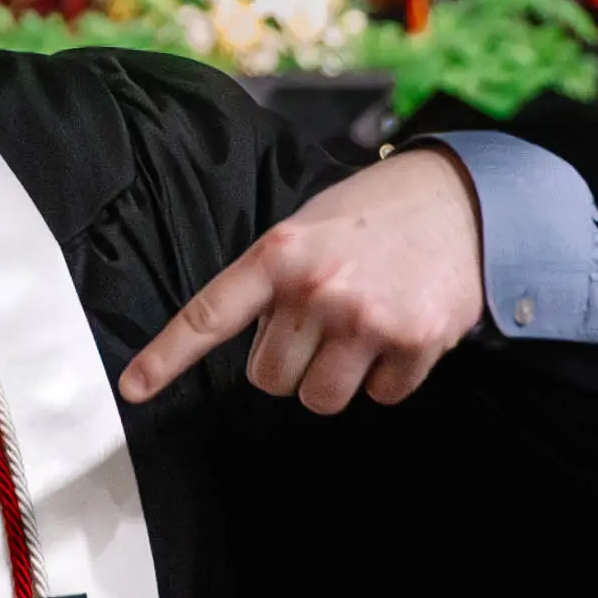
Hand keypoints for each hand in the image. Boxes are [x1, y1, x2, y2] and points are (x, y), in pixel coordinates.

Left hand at [120, 140, 485, 414]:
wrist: (464, 199)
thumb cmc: (375, 215)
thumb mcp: (308, 227)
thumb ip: (274, 279)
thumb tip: (256, 345)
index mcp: (280, 254)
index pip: (209, 314)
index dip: (167, 357)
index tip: (134, 389)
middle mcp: (317, 288)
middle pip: (270, 380)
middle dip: (291, 362)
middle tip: (321, 325)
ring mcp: (366, 318)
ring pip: (320, 398)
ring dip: (336, 378)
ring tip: (359, 330)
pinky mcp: (415, 342)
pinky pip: (381, 397)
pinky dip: (388, 376)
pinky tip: (400, 332)